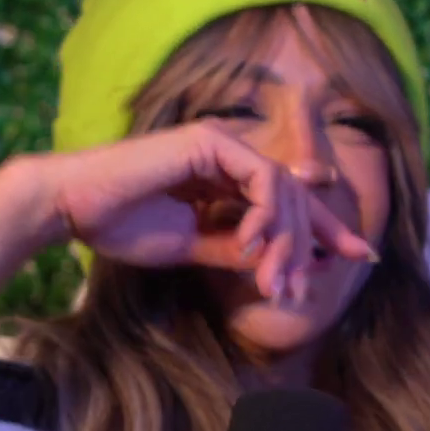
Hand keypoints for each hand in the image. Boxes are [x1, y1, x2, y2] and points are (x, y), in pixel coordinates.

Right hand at [25, 121, 376, 299]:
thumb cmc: (121, 225)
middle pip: (295, 197)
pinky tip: (250, 247)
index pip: (289, 202)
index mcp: (225, 177)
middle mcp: (229, 155)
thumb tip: (278, 264)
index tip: (358, 256)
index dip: (326, 229)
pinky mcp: (209, 141)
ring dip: (284, 241)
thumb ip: (234, 250)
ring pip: (282, 190)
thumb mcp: (191, 247)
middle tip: (304, 289)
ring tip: (273, 281)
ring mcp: (221, 143)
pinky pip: (259, 179)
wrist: (71, 208)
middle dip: (310, 245)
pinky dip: (263, 215)